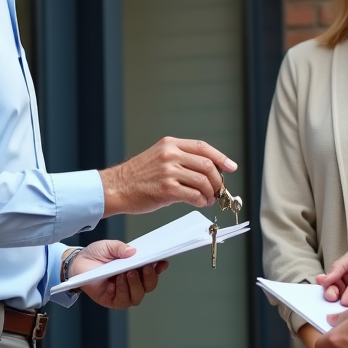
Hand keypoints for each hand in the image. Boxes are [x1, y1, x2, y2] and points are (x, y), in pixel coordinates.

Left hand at [70, 240, 168, 308]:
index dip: (159, 268)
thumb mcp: (108, 246)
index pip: (153, 271)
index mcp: (136, 268)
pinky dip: (120, 291)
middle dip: (148, 278)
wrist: (77, 263)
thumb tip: (133, 251)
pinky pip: (121, 301)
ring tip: (126, 274)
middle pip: (149, 286)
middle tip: (142, 267)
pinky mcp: (111, 300)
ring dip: (134, 285)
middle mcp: (132, 282)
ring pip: (137, 296)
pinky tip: (114, 283)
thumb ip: (120, 248)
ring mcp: (123, 292)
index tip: (162, 262)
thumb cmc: (95, 255)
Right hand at [99, 137, 237, 215]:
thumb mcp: (158, 157)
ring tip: (210, 198)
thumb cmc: (136, 176)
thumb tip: (205, 171)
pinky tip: (200, 202)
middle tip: (219, 189)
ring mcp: (169, 171)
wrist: (116, 187)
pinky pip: (194, 195)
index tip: (231, 166)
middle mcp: (170, 154)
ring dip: (211, 192)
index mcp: (170, 144)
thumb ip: (180, 159)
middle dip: (218, 179)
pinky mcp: (167, 189)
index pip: (203, 147)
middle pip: (207, 164)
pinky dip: (202, 201)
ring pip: (203, 180)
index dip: (221, 157)